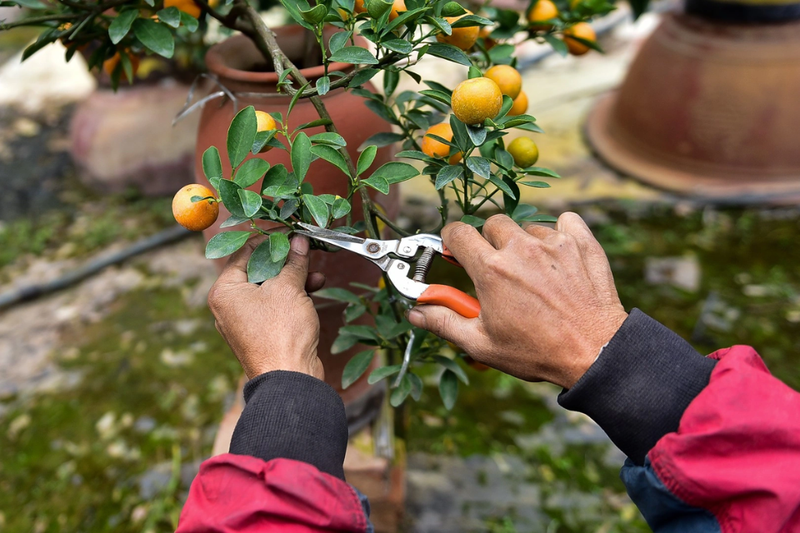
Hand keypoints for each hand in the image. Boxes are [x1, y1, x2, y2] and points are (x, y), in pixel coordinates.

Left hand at [207, 234, 325, 380]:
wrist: (290, 379)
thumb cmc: (281, 332)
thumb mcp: (290, 288)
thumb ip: (294, 261)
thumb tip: (298, 241)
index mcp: (224, 291)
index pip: (244, 252)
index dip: (269, 239)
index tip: (290, 231)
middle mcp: (229, 305)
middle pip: (258, 269)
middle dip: (284, 259)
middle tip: (304, 247)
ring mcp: (244, 320)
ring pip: (269, 287)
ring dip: (293, 277)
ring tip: (315, 269)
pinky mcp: (262, 331)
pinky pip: (275, 304)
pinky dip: (292, 295)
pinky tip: (314, 286)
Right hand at [407, 213, 627, 388]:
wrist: (594, 354)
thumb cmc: (536, 352)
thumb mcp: (481, 343)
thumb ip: (443, 322)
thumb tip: (414, 312)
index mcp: (490, 270)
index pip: (457, 232)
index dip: (453, 240)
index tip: (457, 251)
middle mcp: (520, 249)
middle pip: (492, 223)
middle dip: (490, 242)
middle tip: (499, 270)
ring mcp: (553, 243)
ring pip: (527, 227)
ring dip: (525, 243)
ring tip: (534, 274)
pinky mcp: (582, 243)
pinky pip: (565, 221)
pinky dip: (561, 234)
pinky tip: (560, 258)